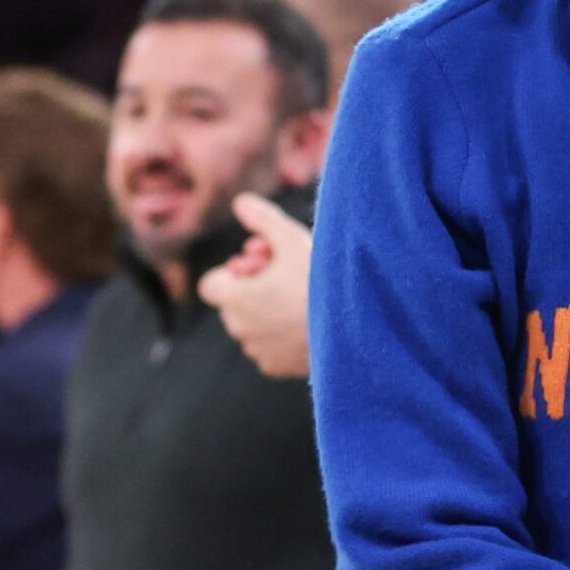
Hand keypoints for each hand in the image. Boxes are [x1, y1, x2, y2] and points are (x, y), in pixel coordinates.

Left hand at [197, 194, 311, 378]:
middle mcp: (238, 327)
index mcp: (233, 297)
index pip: (212, 284)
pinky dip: (282, 338)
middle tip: (286, 277)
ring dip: (268, 313)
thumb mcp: (292, 239)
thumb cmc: (322, 280)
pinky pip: (269, 348)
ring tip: (301, 300)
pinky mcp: (277, 368)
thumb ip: (262, 219)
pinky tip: (308, 325)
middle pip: (234, 303)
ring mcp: (257, 351)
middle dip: (254, 289)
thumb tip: (240, 201)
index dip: (235, 272)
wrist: (357, 328)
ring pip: (253, 325)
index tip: (263, 267)